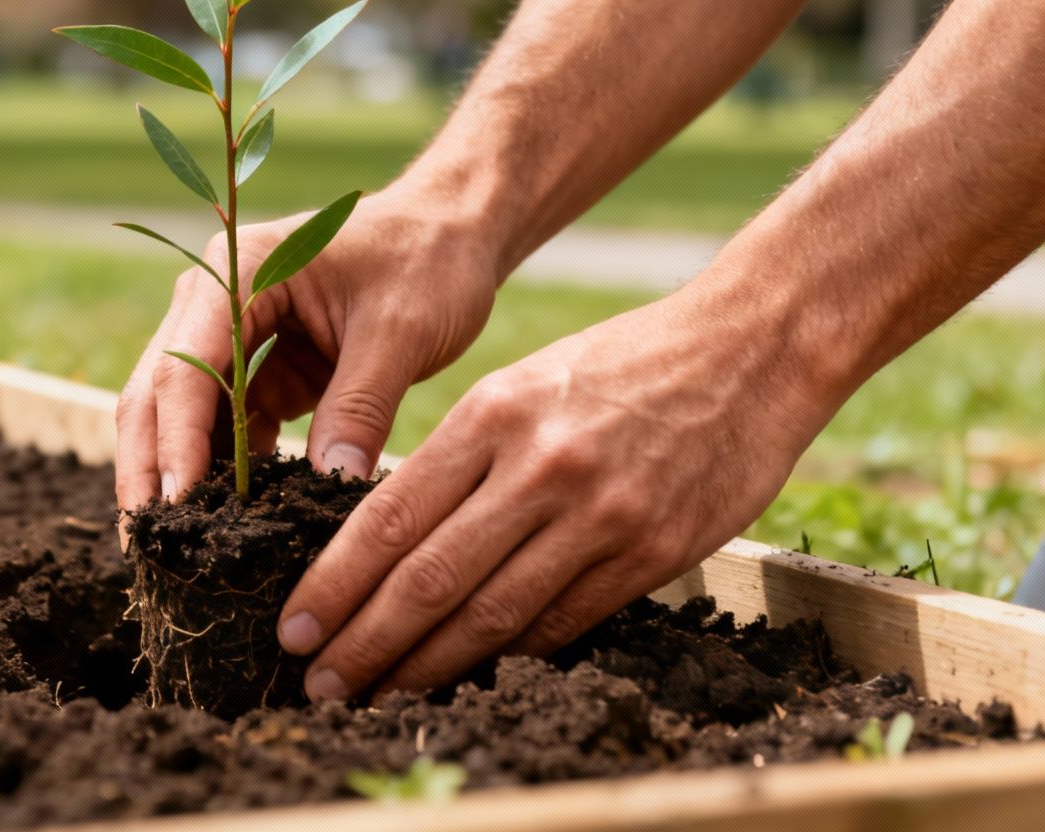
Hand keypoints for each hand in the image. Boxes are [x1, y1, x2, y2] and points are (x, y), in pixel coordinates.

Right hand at [114, 190, 499, 514]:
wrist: (453, 231)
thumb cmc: (429, 259)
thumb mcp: (403, 329)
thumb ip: (361, 405)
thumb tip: (331, 488)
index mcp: (240, 268)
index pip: (187, 364)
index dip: (178, 439)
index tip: (178, 507)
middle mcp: (216, 297)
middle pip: (157, 392)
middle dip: (151, 469)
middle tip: (149, 548)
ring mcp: (231, 335)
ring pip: (181, 416)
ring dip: (181, 477)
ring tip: (181, 550)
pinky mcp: (257, 369)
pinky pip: (225, 427)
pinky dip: (223, 472)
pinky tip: (233, 524)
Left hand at [274, 284, 830, 699]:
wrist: (750, 348)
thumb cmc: (621, 363)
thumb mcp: (523, 383)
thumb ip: (462, 455)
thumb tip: (389, 538)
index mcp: (494, 413)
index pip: (390, 517)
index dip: (335, 584)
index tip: (294, 626)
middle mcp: (540, 467)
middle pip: (430, 578)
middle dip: (365, 642)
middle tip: (317, 683)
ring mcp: (601, 515)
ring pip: (493, 615)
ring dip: (426, 666)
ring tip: (379, 696)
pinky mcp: (654, 552)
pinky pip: (564, 622)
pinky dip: (509, 657)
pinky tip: (470, 677)